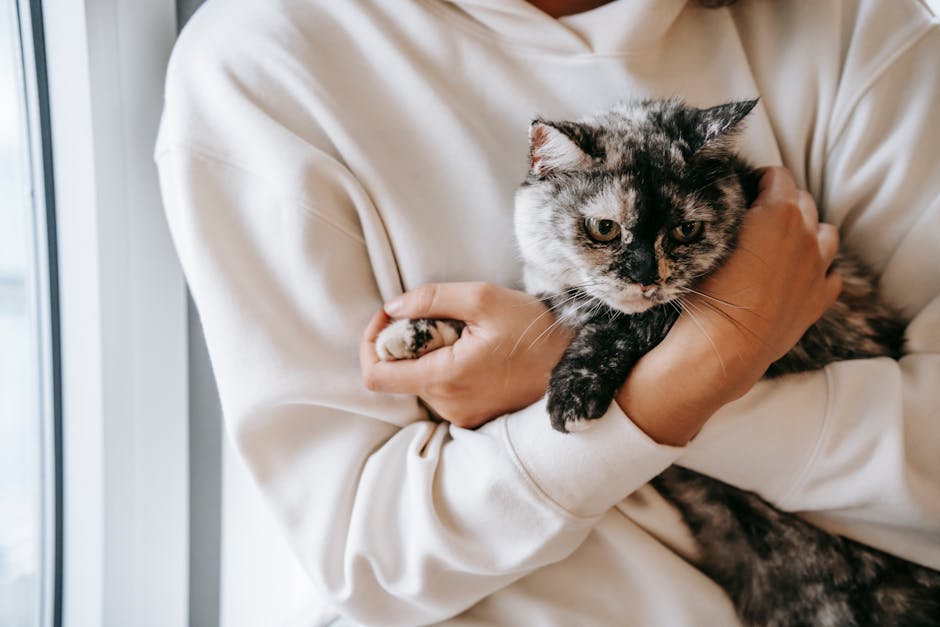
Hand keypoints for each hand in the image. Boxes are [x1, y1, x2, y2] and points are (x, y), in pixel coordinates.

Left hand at [360, 283, 572, 427]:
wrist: (576, 364)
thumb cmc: (534, 330)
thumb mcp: (483, 298)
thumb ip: (431, 299)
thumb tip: (391, 308)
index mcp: (445, 377)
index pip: (376, 376)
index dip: (372, 343)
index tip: (389, 318)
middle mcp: (448, 405)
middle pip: (398, 375)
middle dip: (407, 343)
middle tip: (441, 318)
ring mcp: (461, 415)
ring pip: (420, 382)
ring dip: (429, 355)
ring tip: (465, 335)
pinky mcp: (473, 418)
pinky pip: (441, 392)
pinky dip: (445, 369)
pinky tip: (474, 352)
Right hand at [618, 167, 841, 444]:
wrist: (722, 349)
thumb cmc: (704, 295)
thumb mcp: (702, 244)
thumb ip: (720, 217)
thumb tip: (717, 206)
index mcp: (779, 213)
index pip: (778, 176)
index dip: (759, 181)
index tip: (744, 192)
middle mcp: (805, 235)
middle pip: (804, 202)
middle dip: (783, 204)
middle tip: (756, 219)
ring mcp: (818, 269)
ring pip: (826, 234)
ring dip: (807, 234)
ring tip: (781, 246)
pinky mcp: (819, 299)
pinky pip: (830, 274)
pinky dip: (816, 270)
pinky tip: (795, 277)